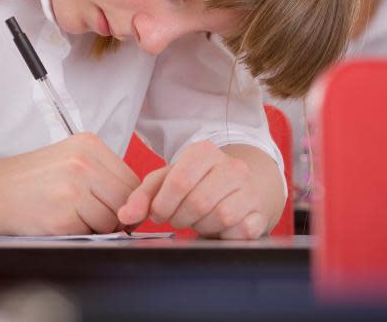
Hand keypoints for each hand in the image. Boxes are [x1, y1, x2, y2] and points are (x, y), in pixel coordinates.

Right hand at [0, 132, 140, 235]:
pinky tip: (60, 222)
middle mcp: (83, 162)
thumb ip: (102, 174)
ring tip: (71, 216)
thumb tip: (137, 205)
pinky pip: (93, 234)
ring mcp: (74, 188)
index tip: (111, 208)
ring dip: (98, 226)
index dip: (127, 200)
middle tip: (90, 217)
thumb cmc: (30, 181)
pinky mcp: (64, 216)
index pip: (132, 179)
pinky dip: (81, 234)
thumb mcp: (68, 160)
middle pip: (128, 200)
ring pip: (113, 219)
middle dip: (116, 215)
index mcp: (88, 144)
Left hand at [116, 141, 269, 238]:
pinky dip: (223, 235)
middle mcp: (231, 167)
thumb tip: (125, 216)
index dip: (163, 204)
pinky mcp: (261, 213)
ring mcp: (249, 189)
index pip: (179, 181)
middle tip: (176, 219)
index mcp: (203, 152)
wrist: (238, 187)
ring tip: (197, 221)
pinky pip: (241, 230)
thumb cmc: (195, 184)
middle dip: (180, 218)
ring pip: (221, 217)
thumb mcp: (165, 182)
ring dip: (201, 226)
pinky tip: (217, 228)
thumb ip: (141, 197)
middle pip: (199, 201)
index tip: (158, 214)